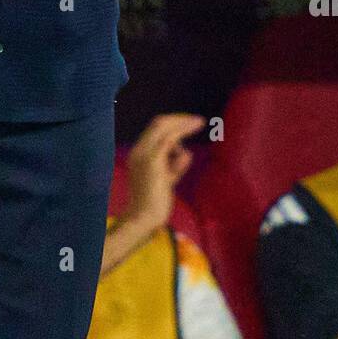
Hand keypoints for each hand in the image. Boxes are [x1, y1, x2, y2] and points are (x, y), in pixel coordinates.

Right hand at [122, 113, 204, 232]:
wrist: (143, 218)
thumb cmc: (155, 204)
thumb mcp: (166, 179)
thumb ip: (172, 164)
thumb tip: (184, 152)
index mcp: (138, 154)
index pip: (154, 129)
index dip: (173, 123)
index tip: (189, 124)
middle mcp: (138, 150)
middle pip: (158, 123)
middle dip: (180, 119)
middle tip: (200, 121)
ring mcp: (143, 153)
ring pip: (165, 128)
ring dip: (183, 130)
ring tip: (177, 171)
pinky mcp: (153, 160)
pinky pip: (170, 138)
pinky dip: (184, 129)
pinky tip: (197, 125)